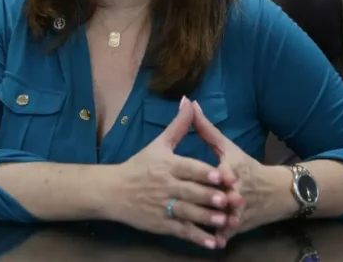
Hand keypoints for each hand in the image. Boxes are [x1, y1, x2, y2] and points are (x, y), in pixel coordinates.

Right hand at [112, 97, 236, 248]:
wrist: (113, 191)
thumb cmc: (139, 165)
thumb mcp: (159, 144)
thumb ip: (179, 125)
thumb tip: (189, 101)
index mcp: (167, 165)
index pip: (188, 169)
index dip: (205, 173)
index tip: (222, 176)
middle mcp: (165, 186)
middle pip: (191, 192)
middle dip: (210, 197)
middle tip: (230, 200)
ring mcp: (163, 206)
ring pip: (188, 213)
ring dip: (207, 218)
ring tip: (225, 221)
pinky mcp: (161, 224)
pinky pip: (181, 231)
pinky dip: (197, 237)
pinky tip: (212, 242)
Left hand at [191, 101, 291, 245]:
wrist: (276, 192)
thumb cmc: (247, 166)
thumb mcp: (228, 147)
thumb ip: (206, 128)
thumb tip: (189, 103)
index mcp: (233, 171)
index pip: (217, 174)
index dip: (207, 177)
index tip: (191, 178)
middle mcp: (236, 192)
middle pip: (217, 197)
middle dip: (204, 202)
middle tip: (181, 203)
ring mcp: (238, 211)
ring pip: (221, 218)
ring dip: (208, 221)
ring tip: (188, 223)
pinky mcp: (239, 227)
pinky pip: (226, 233)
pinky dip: (218, 237)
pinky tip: (206, 240)